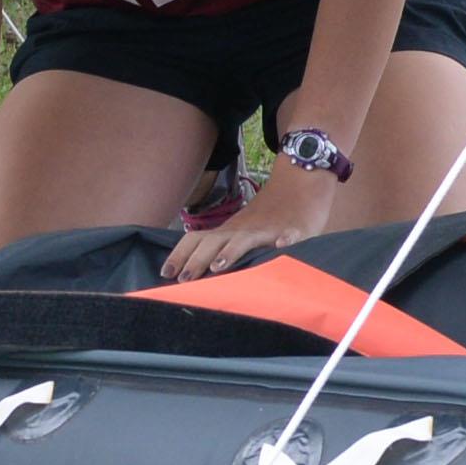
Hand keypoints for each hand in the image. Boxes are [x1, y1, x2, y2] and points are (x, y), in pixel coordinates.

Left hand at [167, 166, 337, 278]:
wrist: (300, 184)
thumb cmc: (268, 216)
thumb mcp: (241, 230)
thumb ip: (221, 246)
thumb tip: (193, 269)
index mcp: (228, 232)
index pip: (196, 239)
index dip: (180, 255)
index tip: (165, 273)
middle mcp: (242, 230)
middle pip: (213, 242)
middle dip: (196, 260)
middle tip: (184, 280)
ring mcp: (266, 230)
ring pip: (245, 240)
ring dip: (231, 252)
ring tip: (218, 266)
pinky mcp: (294, 229)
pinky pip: (290, 235)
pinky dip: (285, 240)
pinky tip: (281, 246)